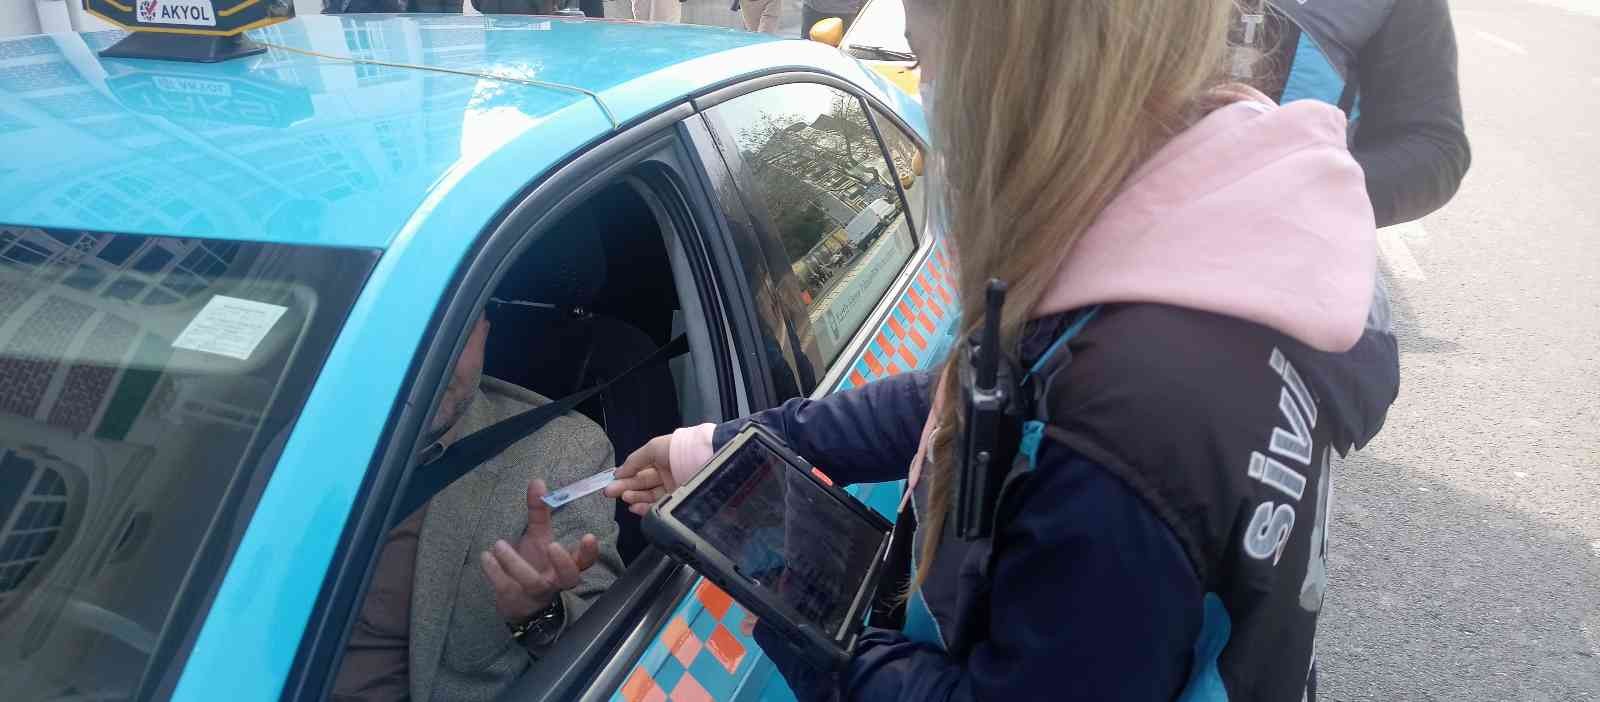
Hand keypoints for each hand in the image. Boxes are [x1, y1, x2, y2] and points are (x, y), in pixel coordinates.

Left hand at [479, 479, 599, 622]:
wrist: (517, 601)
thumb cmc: (534, 563)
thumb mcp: (538, 537)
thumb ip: (540, 512)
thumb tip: (537, 481)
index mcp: (566, 565)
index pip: (585, 560)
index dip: (589, 551)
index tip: (589, 536)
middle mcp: (556, 581)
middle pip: (569, 577)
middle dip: (563, 563)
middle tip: (553, 545)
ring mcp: (536, 593)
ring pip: (532, 582)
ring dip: (515, 562)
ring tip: (498, 544)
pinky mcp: (515, 601)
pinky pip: (506, 588)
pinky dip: (495, 572)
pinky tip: (486, 557)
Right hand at [603, 434, 678, 516]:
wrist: (703, 459)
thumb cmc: (676, 449)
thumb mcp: (653, 448)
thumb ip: (634, 461)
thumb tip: (618, 473)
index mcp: (661, 458)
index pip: (639, 470)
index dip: (625, 476)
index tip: (612, 481)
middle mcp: (666, 473)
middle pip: (642, 483)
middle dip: (625, 487)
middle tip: (609, 492)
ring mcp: (672, 488)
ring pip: (649, 495)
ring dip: (634, 497)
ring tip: (624, 497)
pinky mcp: (677, 500)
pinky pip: (658, 505)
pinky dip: (645, 508)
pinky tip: (634, 506)